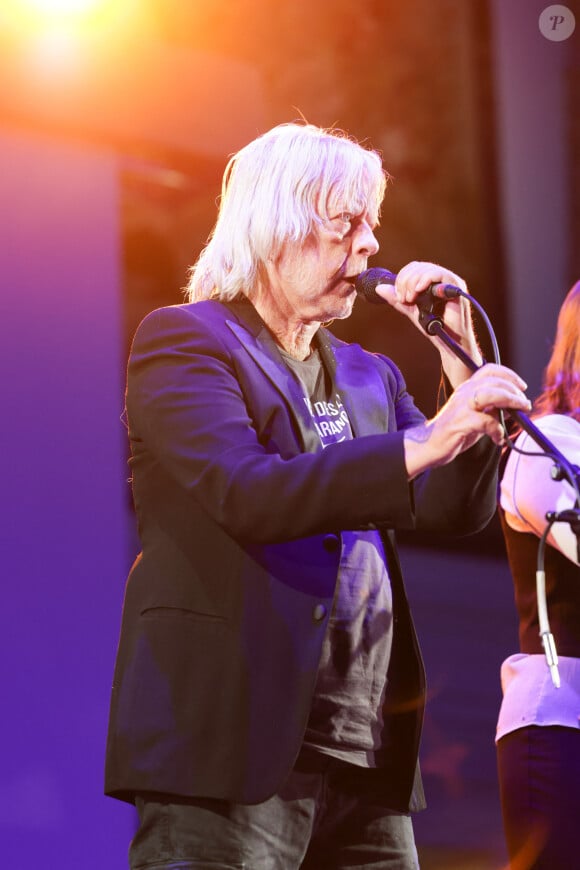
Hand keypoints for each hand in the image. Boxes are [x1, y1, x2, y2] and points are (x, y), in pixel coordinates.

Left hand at [372, 261, 481, 385]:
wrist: (448, 342)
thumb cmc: (433, 327)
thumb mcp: (411, 310)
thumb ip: (397, 299)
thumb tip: (378, 288)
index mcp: (432, 280)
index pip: (414, 268)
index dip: (402, 278)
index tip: (398, 296)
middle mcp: (442, 278)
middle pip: (418, 267)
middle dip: (405, 281)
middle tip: (403, 299)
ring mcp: (451, 281)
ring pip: (427, 269)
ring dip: (412, 283)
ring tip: (410, 299)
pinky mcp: (457, 286)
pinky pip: (439, 274)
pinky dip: (425, 280)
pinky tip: (417, 291)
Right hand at [403, 363, 531, 478]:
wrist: (428, 445)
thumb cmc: (454, 430)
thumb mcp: (476, 416)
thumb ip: (492, 410)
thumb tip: (514, 409)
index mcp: (467, 388)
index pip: (489, 370)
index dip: (509, 375)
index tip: (522, 387)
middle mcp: (464, 393)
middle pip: (494, 381)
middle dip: (515, 391)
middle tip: (525, 405)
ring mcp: (461, 407)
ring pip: (491, 395)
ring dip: (510, 402)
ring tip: (519, 413)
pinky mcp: (460, 423)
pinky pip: (486, 422)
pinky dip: (497, 431)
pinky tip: (498, 439)